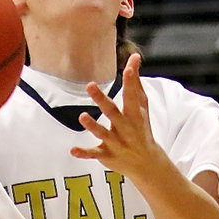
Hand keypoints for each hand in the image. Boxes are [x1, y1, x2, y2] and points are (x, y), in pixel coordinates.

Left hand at [72, 54, 164, 182]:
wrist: (146, 162)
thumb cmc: (141, 128)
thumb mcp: (141, 106)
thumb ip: (135, 82)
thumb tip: (134, 56)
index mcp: (134, 114)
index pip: (131, 95)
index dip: (130, 81)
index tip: (128, 67)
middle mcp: (125, 127)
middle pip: (112, 112)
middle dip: (102, 100)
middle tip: (90, 85)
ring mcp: (115, 142)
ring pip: (102, 133)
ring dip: (92, 125)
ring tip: (82, 116)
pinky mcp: (106, 154)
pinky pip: (93, 154)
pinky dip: (84, 153)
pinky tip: (72, 150)